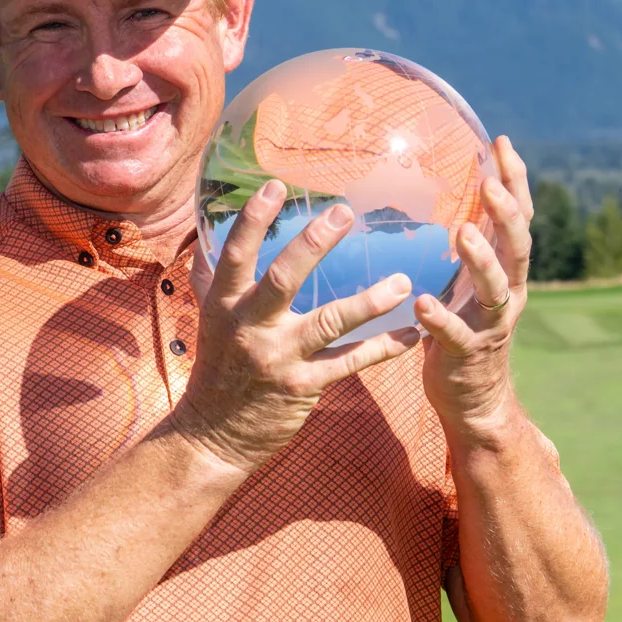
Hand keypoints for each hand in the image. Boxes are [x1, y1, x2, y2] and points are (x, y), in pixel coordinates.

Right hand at [173, 179, 423, 472]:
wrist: (213, 436)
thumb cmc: (217, 370)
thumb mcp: (210, 321)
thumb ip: (216, 279)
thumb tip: (212, 230)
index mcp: (225, 305)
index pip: (235, 254)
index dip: (254, 220)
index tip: (276, 185)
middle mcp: (250, 327)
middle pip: (284, 278)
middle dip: (314, 244)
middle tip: (345, 213)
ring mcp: (279, 358)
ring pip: (329, 322)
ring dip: (369, 301)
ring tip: (403, 282)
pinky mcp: (303, 386)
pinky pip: (350, 363)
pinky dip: (382, 349)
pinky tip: (412, 336)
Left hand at [414, 136, 534, 438]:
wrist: (474, 400)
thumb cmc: (463, 329)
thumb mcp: (467, 282)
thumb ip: (467, 245)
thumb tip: (452, 192)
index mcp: (507, 272)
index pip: (517, 218)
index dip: (514, 181)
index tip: (501, 143)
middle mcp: (508, 295)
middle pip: (518, 248)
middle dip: (506, 214)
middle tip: (489, 183)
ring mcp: (491, 326)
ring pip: (496, 290)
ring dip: (481, 260)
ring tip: (463, 233)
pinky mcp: (468, 355)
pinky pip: (456, 336)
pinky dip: (440, 319)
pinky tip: (422, 303)